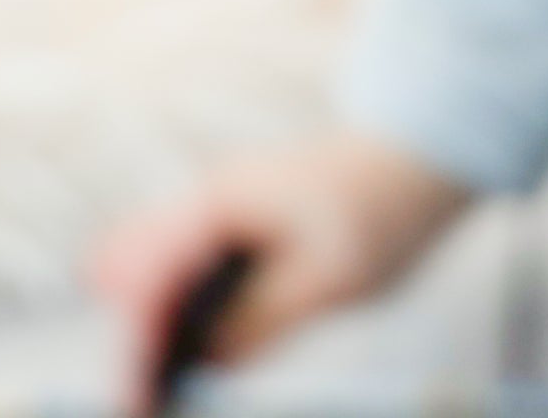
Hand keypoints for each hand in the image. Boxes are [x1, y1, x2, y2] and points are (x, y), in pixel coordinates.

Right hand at [81, 125, 476, 416]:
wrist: (416, 155)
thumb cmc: (382, 208)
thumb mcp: (330, 278)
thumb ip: (263, 319)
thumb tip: (205, 362)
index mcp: (223, 201)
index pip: (152, 278)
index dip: (136, 345)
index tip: (133, 404)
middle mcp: (209, 197)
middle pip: (134, 268)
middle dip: (131, 336)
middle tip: (140, 401)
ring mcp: (220, 204)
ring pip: (150, 260)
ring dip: (145, 318)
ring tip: (150, 384)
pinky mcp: (236, 218)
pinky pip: (180, 258)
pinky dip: (169, 300)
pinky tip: (174, 341)